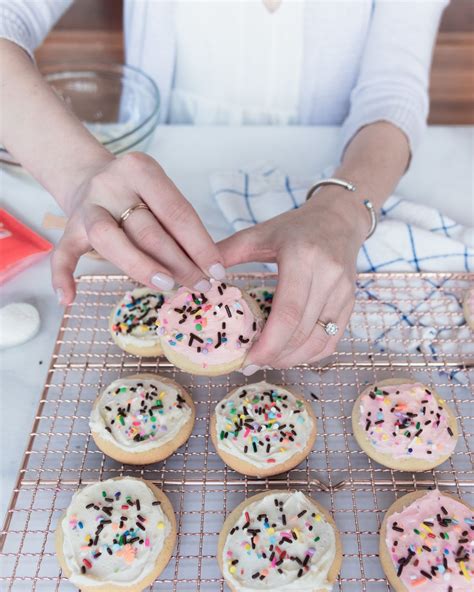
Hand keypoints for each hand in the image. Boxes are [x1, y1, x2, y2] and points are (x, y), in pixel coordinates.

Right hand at [52, 152, 225, 303]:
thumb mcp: (160, 193)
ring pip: (110, 241)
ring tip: (167, 286)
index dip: (200, 246)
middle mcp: (111, 185)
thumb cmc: (138, 193)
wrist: (88, 176)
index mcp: (141, 170)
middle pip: (148, 230)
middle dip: (180, 263)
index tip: (218, 271)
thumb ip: (179, 225)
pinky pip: (63, 255)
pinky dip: (63, 277)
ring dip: (141, 267)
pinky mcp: (69, 229)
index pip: (177, 212)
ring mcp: (87, 208)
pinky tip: (70, 299)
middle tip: (201, 285)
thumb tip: (208, 269)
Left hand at [217, 188, 367, 370]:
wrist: (339, 219)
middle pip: (302, 331)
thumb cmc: (295, 227)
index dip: (268, 343)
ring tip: (267, 361)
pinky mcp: (350, 303)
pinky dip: (310, 354)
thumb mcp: (259, 234)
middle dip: (274, 356)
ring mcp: (343, 292)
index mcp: (302, 257)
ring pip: (319, 341)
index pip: (288, 312)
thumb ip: (226, 252)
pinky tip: (290, 355)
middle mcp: (328, 276)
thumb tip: (197, 277)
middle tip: (250, 364)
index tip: (247, 360)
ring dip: (292, 359)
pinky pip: (332, 339)